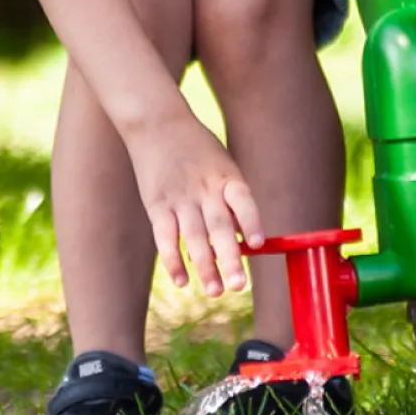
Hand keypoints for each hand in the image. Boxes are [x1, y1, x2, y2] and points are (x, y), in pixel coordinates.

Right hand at [129, 114, 265, 295]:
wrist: (157, 123)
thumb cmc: (197, 149)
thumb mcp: (222, 165)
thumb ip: (231, 200)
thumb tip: (243, 240)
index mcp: (227, 176)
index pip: (243, 201)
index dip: (251, 222)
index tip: (259, 243)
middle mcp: (205, 188)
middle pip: (219, 227)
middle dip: (230, 258)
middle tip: (238, 286)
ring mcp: (180, 197)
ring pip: (194, 237)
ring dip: (205, 267)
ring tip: (215, 291)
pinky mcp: (157, 205)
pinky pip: (166, 237)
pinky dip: (174, 260)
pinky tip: (182, 281)